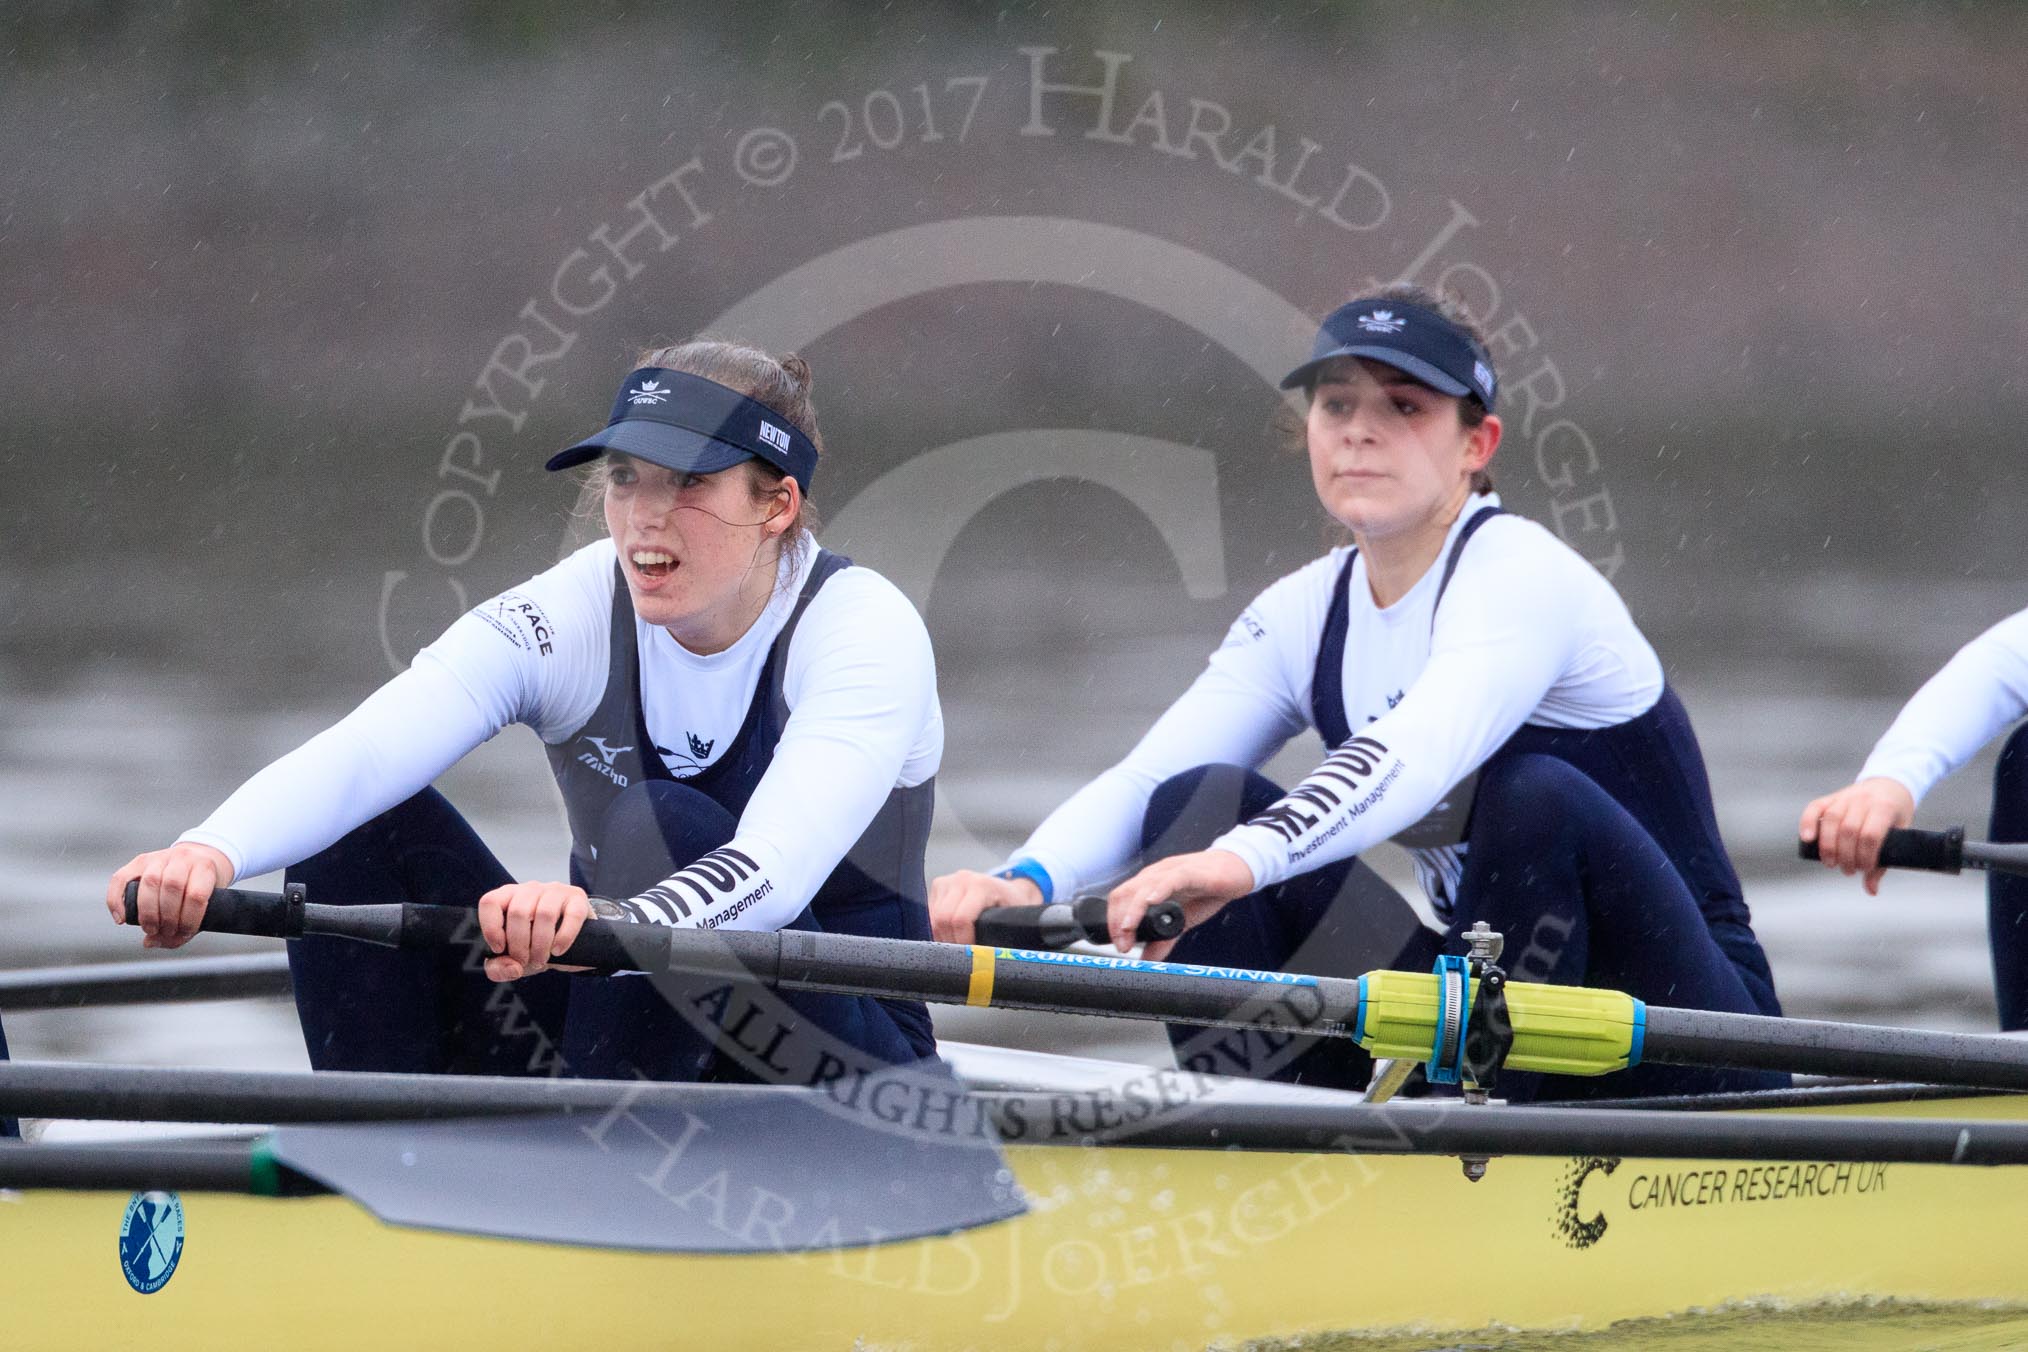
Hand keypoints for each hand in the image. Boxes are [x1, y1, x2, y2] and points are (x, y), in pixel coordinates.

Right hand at [107, 844, 235, 948]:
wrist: (199, 857)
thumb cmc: (203, 887)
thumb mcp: (207, 905)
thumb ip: (184, 928)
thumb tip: (150, 943)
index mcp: (205, 868)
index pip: (196, 895)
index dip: (188, 920)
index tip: (183, 933)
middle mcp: (182, 858)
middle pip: (172, 887)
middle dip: (167, 917)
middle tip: (165, 932)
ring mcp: (159, 857)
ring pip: (150, 882)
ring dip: (148, 912)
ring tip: (151, 929)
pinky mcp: (138, 861)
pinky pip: (120, 878)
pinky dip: (117, 900)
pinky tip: (122, 918)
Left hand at [478, 881, 592, 981]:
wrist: (571, 944)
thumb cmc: (535, 946)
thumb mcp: (513, 961)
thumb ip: (499, 969)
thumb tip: (513, 967)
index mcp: (508, 898)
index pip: (490, 902)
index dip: (491, 928)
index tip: (499, 948)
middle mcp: (530, 889)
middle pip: (518, 912)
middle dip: (520, 945)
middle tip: (525, 961)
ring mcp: (555, 891)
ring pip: (544, 913)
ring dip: (541, 945)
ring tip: (541, 959)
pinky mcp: (577, 898)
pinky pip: (572, 915)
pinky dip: (564, 937)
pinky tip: (558, 950)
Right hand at [928, 868, 1042, 944]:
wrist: (1008, 889)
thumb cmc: (1013, 907)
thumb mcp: (1013, 919)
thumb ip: (1001, 935)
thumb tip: (988, 959)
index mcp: (981, 885)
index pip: (960, 919)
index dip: (962, 942)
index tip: (970, 955)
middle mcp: (961, 879)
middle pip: (942, 919)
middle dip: (950, 941)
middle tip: (961, 955)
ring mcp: (948, 880)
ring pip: (933, 918)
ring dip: (942, 936)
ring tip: (957, 946)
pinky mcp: (938, 885)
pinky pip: (930, 914)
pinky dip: (937, 929)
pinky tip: (951, 935)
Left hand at [1105, 849, 1255, 960]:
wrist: (1236, 870)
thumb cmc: (1208, 889)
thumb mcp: (1183, 920)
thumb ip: (1165, 938)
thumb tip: (1149, 960)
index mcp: (1150, 884)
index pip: (1121, 899)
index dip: (1114, 922)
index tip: (1120, 944)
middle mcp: (1155, 875)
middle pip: (1125, 893)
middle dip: (1118, 920)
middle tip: (1122, 944)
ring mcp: (1171, 872)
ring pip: (1143, 887)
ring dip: (1132, 910)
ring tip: (1128, 929)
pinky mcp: (1190, 872)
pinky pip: (1171, 879)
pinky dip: (1159, 890)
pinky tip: (1152, 902)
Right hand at [1799, 776, 1916, 895]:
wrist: (1889, 785)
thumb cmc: (1895, 817)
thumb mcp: (1899, 835)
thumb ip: (1883, 862)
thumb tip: (1871, 891)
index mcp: (1884, 807)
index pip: (1870, 835)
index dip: (1866, 856)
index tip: (1864, 869)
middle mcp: (1863, 799)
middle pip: (1849, 829)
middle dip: (1846, 855)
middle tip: (1847, 871)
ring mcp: (1845, 796)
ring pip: (1831, 820)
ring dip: (1827, 845)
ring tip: (1830, 863)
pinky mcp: (1830, 797)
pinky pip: (1814, 808)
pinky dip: (1807, 822)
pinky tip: (1806, 839)